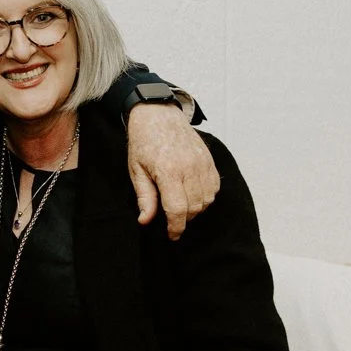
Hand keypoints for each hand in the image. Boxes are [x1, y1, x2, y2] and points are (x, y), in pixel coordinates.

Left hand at [126, 103, 219, 238]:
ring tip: (181, 207)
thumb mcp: (136, 170)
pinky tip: (193, 195)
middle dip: (184, 219)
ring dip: (196, 209)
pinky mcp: (209, 160)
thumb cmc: (144, 141)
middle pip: (194, 207)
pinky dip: (206, 196)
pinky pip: (214, 187)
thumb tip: (146, 221)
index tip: (172, 235)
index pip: (177, 209)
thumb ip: (144, 197)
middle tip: (172, 219)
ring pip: (207, 199)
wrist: (158, 114)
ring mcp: (202, 163)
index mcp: (169, 171)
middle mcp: (189, 167)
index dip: (176, 227)